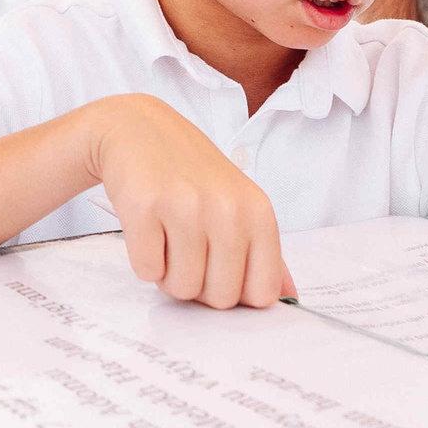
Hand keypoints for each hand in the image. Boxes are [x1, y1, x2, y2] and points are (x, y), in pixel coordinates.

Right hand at [86, 96, 293, 308]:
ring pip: (181, 288)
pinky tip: (147, 228)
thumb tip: (289, 298)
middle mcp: (227, 209)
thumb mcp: (239, 204)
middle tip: (186, 249)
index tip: (220, 270)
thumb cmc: (190, 172)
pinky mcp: (144, 206)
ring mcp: (185, 206)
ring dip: (168, 273)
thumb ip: (266, 254)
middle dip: (198, 285)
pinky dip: (143, 260)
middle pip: (220, 299)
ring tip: (166, 237)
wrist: (138, 129)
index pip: (262, 293)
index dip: (236, 293)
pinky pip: (147, 271)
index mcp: (258, 212)